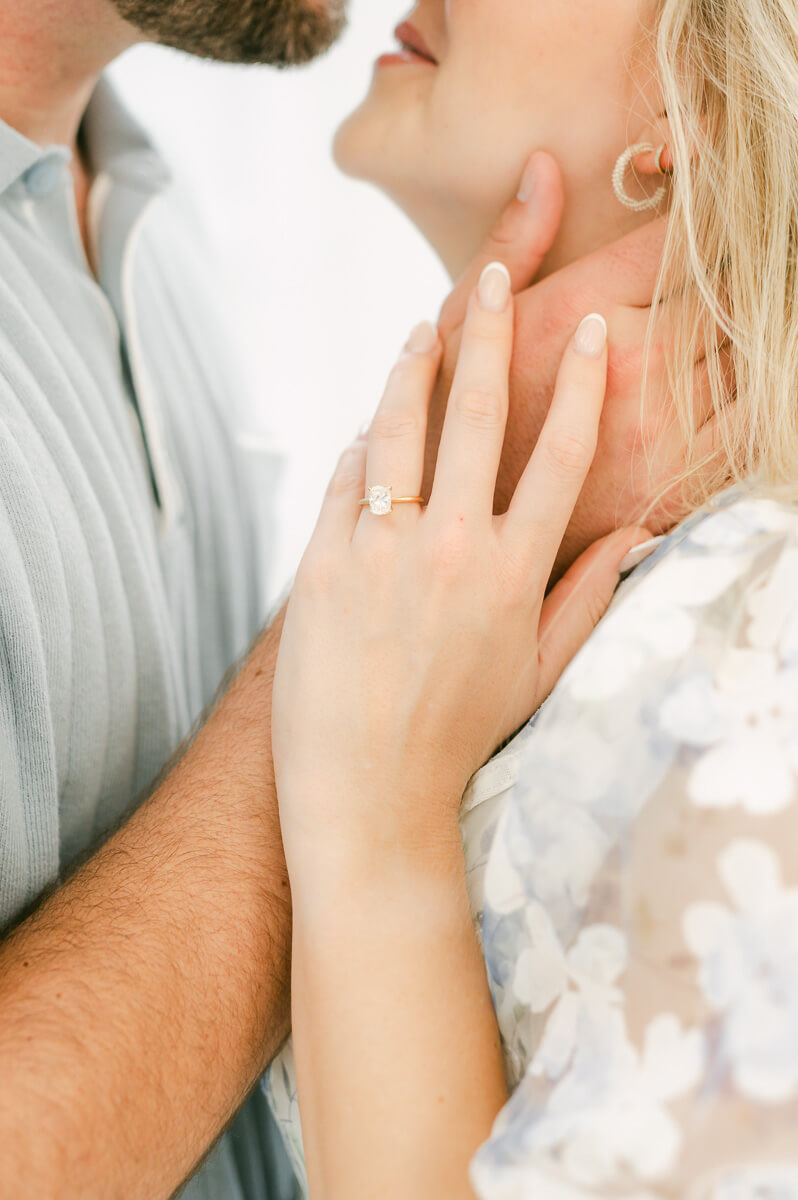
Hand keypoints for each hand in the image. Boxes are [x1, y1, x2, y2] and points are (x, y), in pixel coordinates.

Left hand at [272, 265, 649, 870]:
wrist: (369, 792)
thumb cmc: (460, 735)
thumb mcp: (540, 672)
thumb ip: (590, 597)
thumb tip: (641, 536)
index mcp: (513, 569)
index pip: (560, 452)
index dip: (580, 383)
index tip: (590, 332)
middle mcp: (450, 546)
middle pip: (477, 412)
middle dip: (490, 330)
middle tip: (495, 274)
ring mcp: (380, 550)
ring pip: (399, 425)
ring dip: (414, 364)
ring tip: (425, 328)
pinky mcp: (320, 562)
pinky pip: (344, 478)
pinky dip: (361, 446)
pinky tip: (370, 431)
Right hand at [426, 153, 727, 576]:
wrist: (457, 555)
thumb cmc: (451, 431)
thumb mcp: (456, 332)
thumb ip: (507, 249)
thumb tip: (545, 166)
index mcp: (572, 315)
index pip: (669, 238)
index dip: (700, 205)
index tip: (708, 188)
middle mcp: (628, 368)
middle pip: (725, 288)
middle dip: (736, 269)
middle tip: (752, 246)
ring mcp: (664, 432)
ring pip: (749, 352)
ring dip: (752, 328)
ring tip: (733, 319)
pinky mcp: (686, 486)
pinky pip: (754, 421)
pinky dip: (760, 396)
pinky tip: (735, 382)